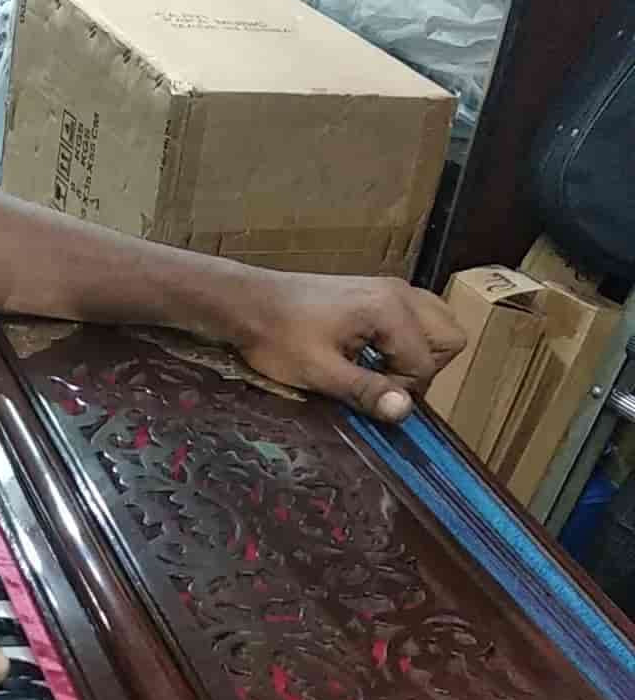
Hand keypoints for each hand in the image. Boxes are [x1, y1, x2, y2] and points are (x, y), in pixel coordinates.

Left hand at [225, 268, 465, 422]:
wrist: (250, 303)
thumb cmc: (279, 338)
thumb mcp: (320, 373)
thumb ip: (365, 391)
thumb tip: (404, 412)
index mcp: (389, 310)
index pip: (426, 362)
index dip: (402, 389)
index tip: (368, 394)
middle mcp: (399, 293)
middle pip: (449, 337)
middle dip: (425, 368)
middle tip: (385, 382)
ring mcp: (391, 288)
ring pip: (438, 323)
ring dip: (420, 352)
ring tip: (381, 368)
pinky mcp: (378, 291)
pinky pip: (417, 315)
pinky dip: (408, 338)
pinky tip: (374, 353)